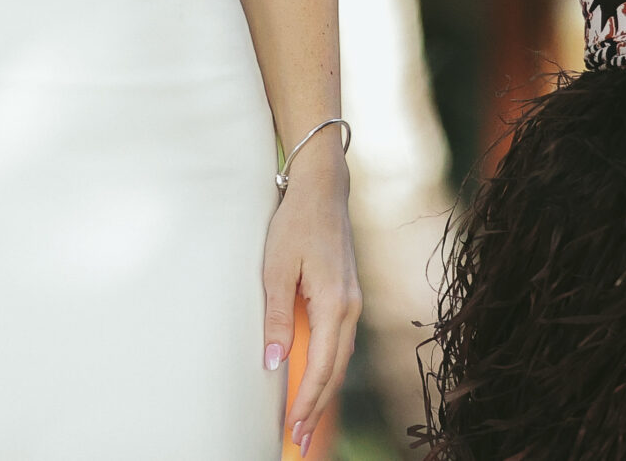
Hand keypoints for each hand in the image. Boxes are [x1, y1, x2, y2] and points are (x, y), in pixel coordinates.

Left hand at [265, 150, 359, 456]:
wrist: (322, 189)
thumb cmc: (294, 224)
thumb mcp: (275, 269)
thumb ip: (277, 318)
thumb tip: (274, 362)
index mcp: (334, 305)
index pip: (321, 367)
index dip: (307, 402)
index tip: (292, 428)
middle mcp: (350, 308)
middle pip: (335, 371)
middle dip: (316, 406)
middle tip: (297, 439)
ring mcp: (351, 302)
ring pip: (339, 359)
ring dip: (322, 390)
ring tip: (304, 418)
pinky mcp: (345, 296)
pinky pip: (338, 342)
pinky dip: (327, 367)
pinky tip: (314, 379)